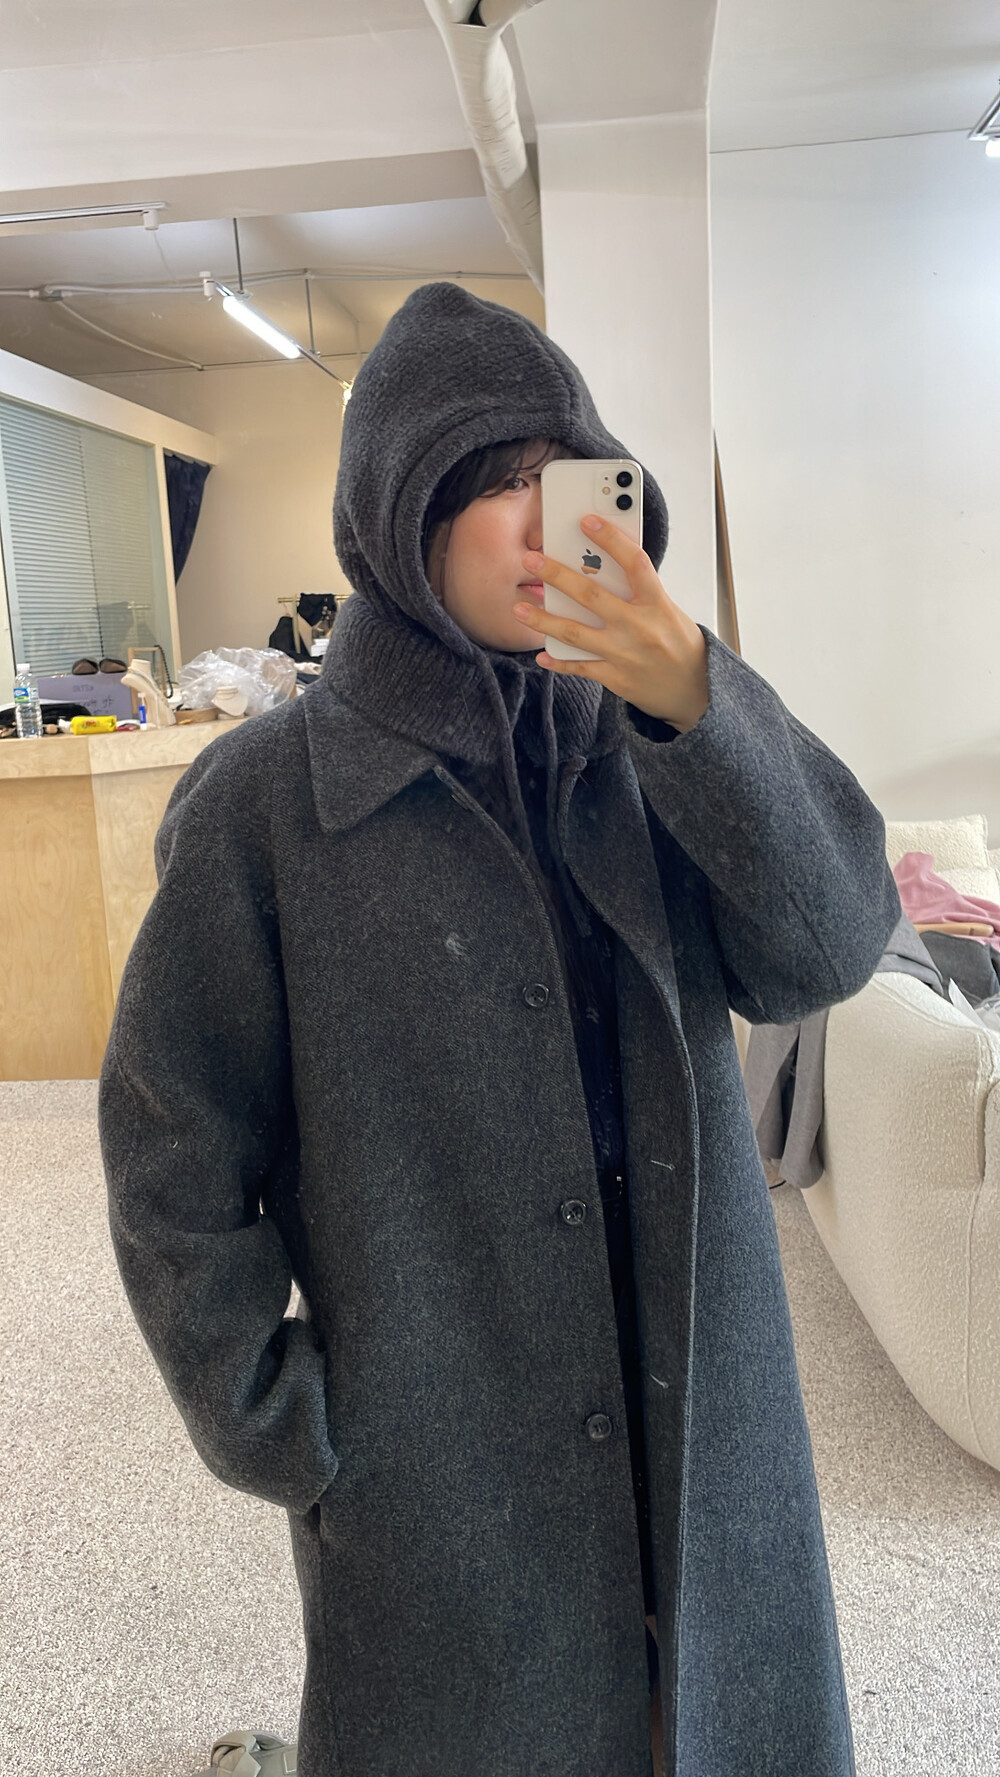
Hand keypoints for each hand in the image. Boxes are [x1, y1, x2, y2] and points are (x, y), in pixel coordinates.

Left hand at [513, 514, 708, 733]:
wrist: (696, 691)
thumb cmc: (681, 645)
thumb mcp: (668, 611)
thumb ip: (640, 593)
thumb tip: (602, 569)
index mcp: (657, 604)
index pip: (634, 562)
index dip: (611, 538)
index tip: (587, 521)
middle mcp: (639, 627)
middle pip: (590, 595)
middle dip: (556, 575)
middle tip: (531, 560)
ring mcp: (624, 654)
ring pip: (574, 633)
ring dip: (542, 620)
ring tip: (519, 609)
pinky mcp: (616, 678)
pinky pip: (580, 668)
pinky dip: (559, 662)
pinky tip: (541, 655)